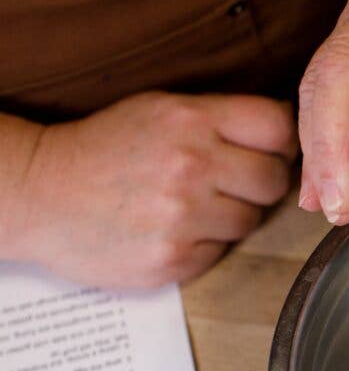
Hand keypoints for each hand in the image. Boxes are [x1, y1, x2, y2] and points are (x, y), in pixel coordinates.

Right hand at [9, 92, 296, 287]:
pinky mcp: (176, 259)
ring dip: (233, 216)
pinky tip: (174, 230)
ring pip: (252, 220)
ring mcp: (184, 216)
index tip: (270, 151)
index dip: (281, 142)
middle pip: (274, 180)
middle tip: (230, 182)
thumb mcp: (160, 111)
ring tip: (193, 206)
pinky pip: (222, 251)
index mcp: (190, 120)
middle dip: (260, 183)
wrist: (41, 195)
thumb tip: (285, 137)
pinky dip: (205, 243)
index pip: (277, 127)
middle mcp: (192, 166)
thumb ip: (220, 120)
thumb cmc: (106, 150)